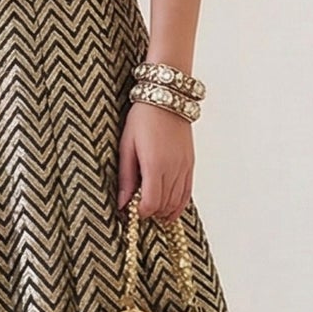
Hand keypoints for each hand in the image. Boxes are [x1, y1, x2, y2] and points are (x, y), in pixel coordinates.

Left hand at [116, 100, 194, 221]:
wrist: (166, 99)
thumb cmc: (142, 119)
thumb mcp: (127, 146)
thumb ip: (126, 177)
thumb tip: (122, 204)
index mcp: (154, 165)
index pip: (150, 203)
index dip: (140, 212)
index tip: (131, 210)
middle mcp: (173, 169)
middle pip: (164, 205)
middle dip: (151, 212)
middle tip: (138, 209)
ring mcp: (184, 167)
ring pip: (177, 202)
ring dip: (164, 211)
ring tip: (152, 210)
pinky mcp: (190, 164)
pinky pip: (188, 192)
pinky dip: (179, 204)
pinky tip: (169, 209)